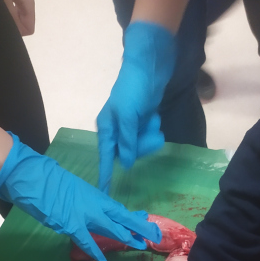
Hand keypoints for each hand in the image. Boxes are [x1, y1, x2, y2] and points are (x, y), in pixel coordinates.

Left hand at [0, 0, 35, 35]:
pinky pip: (13, 8)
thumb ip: (11, 16)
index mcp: (28, 1)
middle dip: (13, 26)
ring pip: (18, 15)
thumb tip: (16, 34)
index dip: (18, 33)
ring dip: (8, 19)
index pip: (29, 28)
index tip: (5, 29)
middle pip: (24, 22)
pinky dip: (5, 11)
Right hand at [0, 134, 160, 260]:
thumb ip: (83, 200)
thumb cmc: (46, 179)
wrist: (30, 175)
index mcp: (93, 194)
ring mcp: (84, 214)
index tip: (145, 220)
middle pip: (121, 217)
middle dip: (139, 226)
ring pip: (111, 227)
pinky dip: (95, 252)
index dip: (132, 216)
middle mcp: (93, 203)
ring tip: (140, 245)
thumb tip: (90, 210)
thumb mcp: (70, 188)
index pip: (118, 208)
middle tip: (155, 234)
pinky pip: (87, 241)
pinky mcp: (71, 224)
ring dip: (126, 237)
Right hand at [97, 21, 175, 191]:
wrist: (150, 67)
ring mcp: (131, 127)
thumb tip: (123, 164)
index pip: (105, 157)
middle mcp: (117, 130)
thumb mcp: (127, 116)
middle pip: (128, 154)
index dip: (106, 175)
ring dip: (150, 135)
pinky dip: (154, 127)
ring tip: (152, 119)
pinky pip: (149, 136)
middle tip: (149, 130)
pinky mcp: (143, 123)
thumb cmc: (134, 89)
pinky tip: (154, 115)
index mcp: (107, 128)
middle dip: (141, 145)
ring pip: (141, 147)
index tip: (105, 193)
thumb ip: (126, 141)